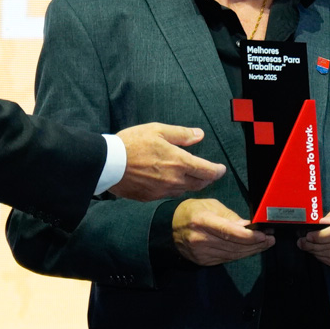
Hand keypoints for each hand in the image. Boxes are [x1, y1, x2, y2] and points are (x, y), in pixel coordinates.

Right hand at [112, 124, 226, 200]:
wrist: (109, 164)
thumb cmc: (132, 143)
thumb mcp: (157, 130)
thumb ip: (181, 134)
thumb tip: (199, 134)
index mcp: (179, 162)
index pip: (207, 171)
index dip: (217, 171)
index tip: (220, 169)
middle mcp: (174, 180)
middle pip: (199, 184)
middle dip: (206, 179)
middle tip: (208, 173)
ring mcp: (162, 191)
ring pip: (184, 190)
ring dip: (190, 184)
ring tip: (190, 177)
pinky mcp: (151, 198)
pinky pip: (168, 195)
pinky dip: (174, 188)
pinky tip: (169, 182)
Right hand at [172, 198, 274, 265]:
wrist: (169, 228)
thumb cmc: (192, 212)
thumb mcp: (210, 205)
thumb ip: (229, 216)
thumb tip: (247, 226)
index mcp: (202, 221)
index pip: (229, 232)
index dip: (248, 236)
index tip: (264, 235)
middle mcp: (200, 239)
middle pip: (234, 245)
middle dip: (255, 243)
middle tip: (270, 239)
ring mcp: (201, 253)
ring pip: (232, 254)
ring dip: (251, 250)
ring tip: (264, 244)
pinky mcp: (203, 261)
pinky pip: (226, 259)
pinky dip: (240, 254)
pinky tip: (250, 249)